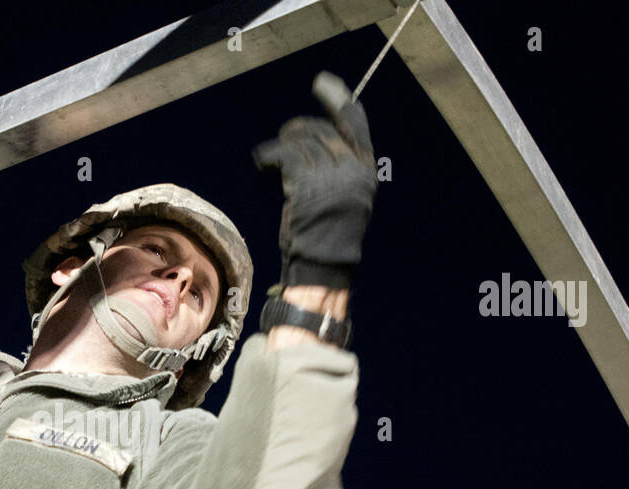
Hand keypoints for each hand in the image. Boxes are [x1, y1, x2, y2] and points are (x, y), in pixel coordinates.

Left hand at [252, 72, 375, 290]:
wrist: (323, 266)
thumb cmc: (329, 238)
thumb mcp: (345, 198)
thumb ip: (339, 169)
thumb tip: (316, 142)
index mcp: (366, 169)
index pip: (354, 120)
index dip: (336, 98)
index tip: (322, 83)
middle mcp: (352, 167)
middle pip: (321, 129)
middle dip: (299, 130)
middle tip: (285, 141)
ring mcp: (330, 175)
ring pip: (300, 141)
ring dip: (282, 146)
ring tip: (272, 160)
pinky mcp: (305, 183)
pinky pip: (283, 155)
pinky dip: (268, 157)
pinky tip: (262, 166)